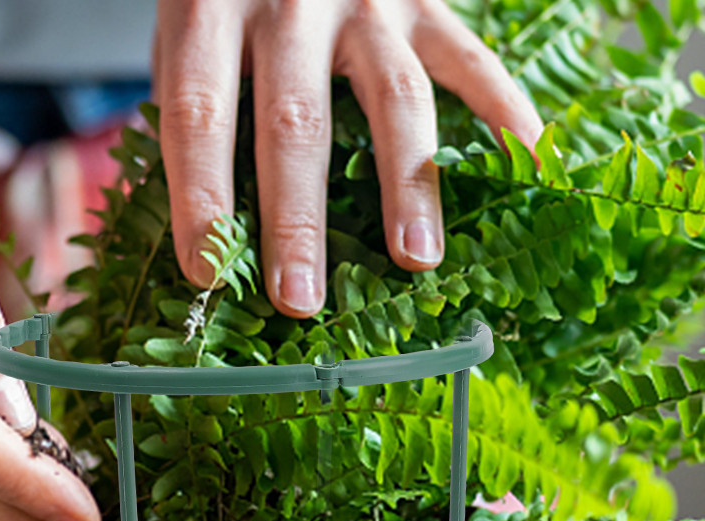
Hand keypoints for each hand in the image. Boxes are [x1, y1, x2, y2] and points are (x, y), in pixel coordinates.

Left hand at [155, 0, 543, 315]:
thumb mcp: (185, 36)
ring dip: (408, 187)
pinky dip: (506, 115)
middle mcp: (291, 1)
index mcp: (211, 12)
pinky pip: (473, 60)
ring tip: (416, 260)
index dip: (201, 199)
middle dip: (298, 222)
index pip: (200, 118)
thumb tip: (199, 227)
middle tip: (300, 298)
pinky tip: (528, 168)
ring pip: (396, 99)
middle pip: (296, 124)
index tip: (205, 274)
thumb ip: (186, 114)